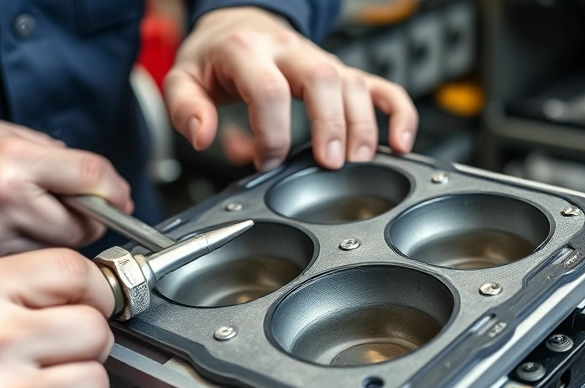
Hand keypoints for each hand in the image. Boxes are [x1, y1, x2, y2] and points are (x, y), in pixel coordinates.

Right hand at [0, 119, 132, 265]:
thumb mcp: (17, 137)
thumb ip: (67, 163)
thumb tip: (115, 196)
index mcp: (13, 162)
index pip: (90, 178)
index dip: (113, 189)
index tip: (119, 195)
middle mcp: (2, 203)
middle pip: (83, 226)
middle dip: (88, 218)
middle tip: (69, 207)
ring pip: (63, 253)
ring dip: (63, 240)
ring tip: (36, 219)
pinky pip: (35, 269)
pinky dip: (38, 257)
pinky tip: (18, 237)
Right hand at [0, 249, 115, 387]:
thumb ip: (26, 285)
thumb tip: (99, 288)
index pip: (73, 272)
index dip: (94, 288)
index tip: (91, 301)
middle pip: (95, 330)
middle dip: (84, 341)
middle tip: (56, 351)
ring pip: (97, 382)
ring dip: (77, 387)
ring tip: (40, 387)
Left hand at [165, 7, 418, 171]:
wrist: (238, 25)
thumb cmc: (214, 58)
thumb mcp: (183, 78)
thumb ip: (186, 109)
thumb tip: (202, 136)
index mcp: (248, 52)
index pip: (269, 90)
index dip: (271, 133)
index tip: (265, 162)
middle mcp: (291, 52)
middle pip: (324, 79)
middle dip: (331, 125)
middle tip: (329, 164)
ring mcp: (321, 61)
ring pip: (353, 84)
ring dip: (362, 126)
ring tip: (359, 160)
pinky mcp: (342, 72)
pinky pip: (380, 86)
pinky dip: (398, 112)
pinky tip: (401, 141)